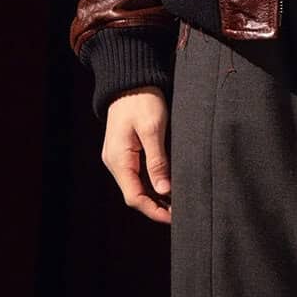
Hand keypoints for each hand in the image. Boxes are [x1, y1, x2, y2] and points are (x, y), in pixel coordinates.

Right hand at [103, 87, 171, 223]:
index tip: (174, 217)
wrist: (130, 79)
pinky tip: (168, 185)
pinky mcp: (126, 151)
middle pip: (134, 194)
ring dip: (155, 196)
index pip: (134, 197)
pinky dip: (152, 184)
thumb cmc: (141, 100)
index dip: (154, 211)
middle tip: (181, 211)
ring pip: (136, 186)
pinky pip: (138, 175)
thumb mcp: (153, 129)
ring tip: (178, 202)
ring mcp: (119, 157)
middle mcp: (115, 162)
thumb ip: (157, 161)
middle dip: (156, 206)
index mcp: (119, 159)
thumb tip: (164, 190)